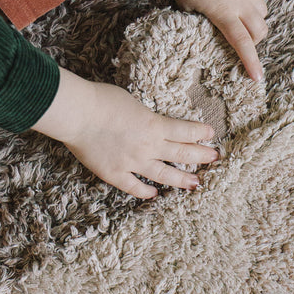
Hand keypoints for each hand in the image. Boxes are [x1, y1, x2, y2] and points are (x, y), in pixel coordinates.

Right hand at [31, 68, 218, 198]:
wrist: (79, 114)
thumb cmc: (102, 100)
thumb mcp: (132, 102)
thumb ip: (145, 117)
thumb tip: (150, 122)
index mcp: (154, 126)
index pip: (185, 131)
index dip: (200, 133)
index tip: (211, 135)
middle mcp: (148, 146)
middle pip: (181, 154)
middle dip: (201, 156)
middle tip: (214, 158)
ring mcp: (133, 163)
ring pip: (163, 175)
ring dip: (181, 180)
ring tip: (195, 184)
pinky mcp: (115, 174)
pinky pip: (134, 187)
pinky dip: (145, 192)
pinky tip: (154, 194)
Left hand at [157, 0, 268, 80]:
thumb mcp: (187, 7)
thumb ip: (204, 20)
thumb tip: (211, 28)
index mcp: (225, 14)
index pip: (243, 45)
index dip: (252, 63)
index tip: (257, 78)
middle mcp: (242, 2)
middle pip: (261, 31)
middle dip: (255, 42)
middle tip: (242, 42)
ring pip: (263, 12)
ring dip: (255, 21)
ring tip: (239, 18)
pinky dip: (252, 3)